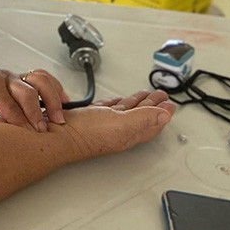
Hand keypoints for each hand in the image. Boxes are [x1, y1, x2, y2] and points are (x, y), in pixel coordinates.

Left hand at [0, 61, 69, 130]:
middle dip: (36, 113)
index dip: (18, 118)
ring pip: (39, 81)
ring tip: (59, 118)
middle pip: (26, 92)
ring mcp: (14, 76)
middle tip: (44, 131)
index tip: (29, 132)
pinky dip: (55, 87)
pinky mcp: (22, 77)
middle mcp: (3, 78)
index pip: (5, 102)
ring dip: (52, 98)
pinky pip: (42, 76)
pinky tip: (64, 100)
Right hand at [59, 90, 174, 159]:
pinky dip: (118, 102)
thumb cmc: (86, 134)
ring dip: (138, 102)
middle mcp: (119, 128)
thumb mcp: (120, 123)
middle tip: (162, 96)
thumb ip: (143, 118)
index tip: (171, 104)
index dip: (162, 112)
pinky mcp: (92, 117)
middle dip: (153, 105)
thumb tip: (164, 115)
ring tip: (146, 95)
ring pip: (127, 110)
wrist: (59, 135)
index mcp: (130, 132)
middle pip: (142, 115)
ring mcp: (105, 122)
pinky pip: (110, 108)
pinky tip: (118, 100)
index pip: (152, 121)